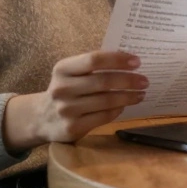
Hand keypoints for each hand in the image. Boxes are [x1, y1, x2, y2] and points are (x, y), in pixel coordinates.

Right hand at [2, 50, 146, 151]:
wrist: (41, 118)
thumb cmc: (66, 89)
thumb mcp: (71, 73)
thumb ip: (93, 66)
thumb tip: (130, 61)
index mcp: (63, 69)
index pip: (94, 59)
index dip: (118, 59)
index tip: (137, 61)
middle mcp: (62, 88)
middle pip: (103, 81)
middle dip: (129, 81)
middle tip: (145, 81)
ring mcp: (66, 110)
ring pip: (106, 101)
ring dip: (128, 97)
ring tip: (141, 94)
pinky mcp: (72, 128)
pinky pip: (103, 117)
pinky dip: (117, 110)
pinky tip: (125, 106)